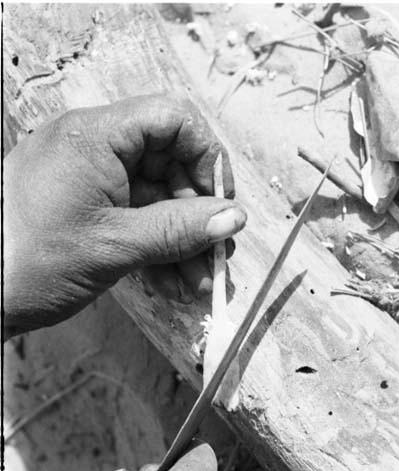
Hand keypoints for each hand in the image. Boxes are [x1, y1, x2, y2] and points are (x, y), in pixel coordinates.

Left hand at [5, 94, 245, 337]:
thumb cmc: (29, 264)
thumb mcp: (114, 246)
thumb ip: (178, 230)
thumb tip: (233, 218)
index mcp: (93, 137)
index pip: (171, 119)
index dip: (206, 159)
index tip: (221, 206)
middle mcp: (92, 149)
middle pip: (168, 164)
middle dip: (196, 216)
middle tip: (213, 258)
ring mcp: (89, 179)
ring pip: (155, 199)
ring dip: (180, 242)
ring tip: (195, 285)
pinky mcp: (86, 207)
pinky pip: (135, 219)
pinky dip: (156, 249)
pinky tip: (172, 284)